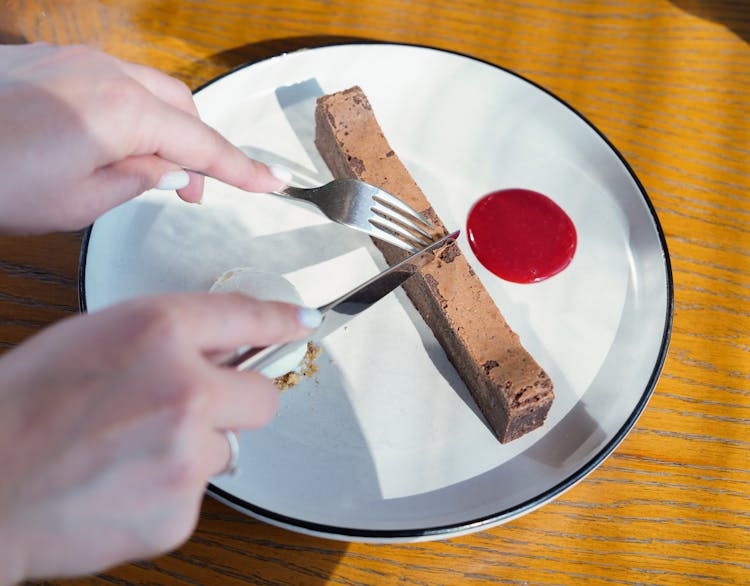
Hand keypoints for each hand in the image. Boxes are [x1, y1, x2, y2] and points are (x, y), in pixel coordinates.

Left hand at [0, 43, 286, 233]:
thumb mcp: (79, 203)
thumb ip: (138, 180)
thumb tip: (168, 171)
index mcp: (122, 112)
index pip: (202, 145)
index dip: (242, 169)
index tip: (272, 182)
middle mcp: (104, 73)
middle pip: (180, 107)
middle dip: (195, 148)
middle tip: (195, 193)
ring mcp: (72, 60)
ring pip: (146, 90)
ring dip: (160, 129)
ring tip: (147, 170)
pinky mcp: (45, 59)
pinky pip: (108, 80)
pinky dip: (125, 111)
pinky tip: (107, 140)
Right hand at [0, 292, 317, 582]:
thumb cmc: (23, 407)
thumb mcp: (97, 338)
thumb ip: (168, 337)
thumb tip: (225, 346)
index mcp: (157, 332)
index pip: (245, 315)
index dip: (281, 319)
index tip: (304, 321)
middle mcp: (183, 389)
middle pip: (263, 397)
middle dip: (236, 402)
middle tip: (188, 409)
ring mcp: (187, 455)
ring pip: (228, 448)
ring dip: (195, 448)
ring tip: (132, 451)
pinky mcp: (181, 511)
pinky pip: (200, 492)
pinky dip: (171, 489)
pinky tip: (123, 482)